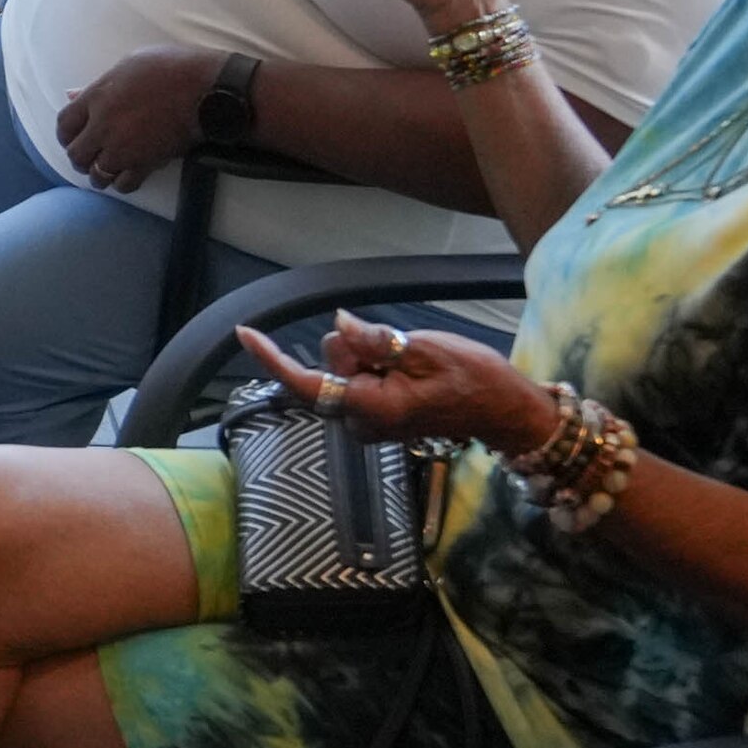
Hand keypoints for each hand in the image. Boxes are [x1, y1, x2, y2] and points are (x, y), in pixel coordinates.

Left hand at [52, 43, 219, 188]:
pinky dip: (123, 183)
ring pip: (96, 174)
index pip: (64, 124)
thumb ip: (97, 84)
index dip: (65, 134)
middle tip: (91, 156)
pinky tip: (129, 175)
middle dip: (80, 157)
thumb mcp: (128, 64)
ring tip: (109, 168)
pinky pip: (124, 184)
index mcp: (96, 97)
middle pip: (75, 154)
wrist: (206, 89)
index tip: (73, 138)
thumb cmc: (171, 67)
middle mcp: (103, 126)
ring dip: (99, 173)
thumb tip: (72, 94)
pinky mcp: (145, 163)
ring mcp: (122, 148)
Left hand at [235, 313, 558, 453]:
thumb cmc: (473, 379)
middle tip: (402, 352)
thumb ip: (377, 341)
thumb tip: (339, 325)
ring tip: (411, 364)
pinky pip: (356, 380)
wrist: (503, 411)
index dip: (272, 358)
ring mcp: (367, 423)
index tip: (245, 333)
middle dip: (354, 349)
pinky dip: (372, 366)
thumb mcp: (427, 350)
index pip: (306, 384)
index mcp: (372, 409)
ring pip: (342, 370)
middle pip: (328, 368)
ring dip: (367, 357)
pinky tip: (405, 371)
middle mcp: (361, 422)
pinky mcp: (374, 417)